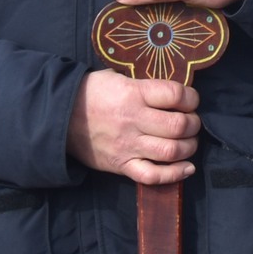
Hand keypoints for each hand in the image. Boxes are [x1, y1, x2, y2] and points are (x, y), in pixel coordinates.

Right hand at [65, 69, 201, 184]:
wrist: (59, 117)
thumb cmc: (91, 93)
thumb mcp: (117, 78)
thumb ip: (144, 86)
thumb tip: (172, 93)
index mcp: (133, 94)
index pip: (176, 95)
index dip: (192, 98)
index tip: (191, 100)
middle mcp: (133, 120)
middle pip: (178, 126)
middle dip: (193, 124)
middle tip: (191, 122)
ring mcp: (128, 146)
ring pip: (171, 152)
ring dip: (188, 147)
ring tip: (188, 142)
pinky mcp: (121, 165)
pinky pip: (152, 175)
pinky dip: (174, 174)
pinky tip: (187, 168)